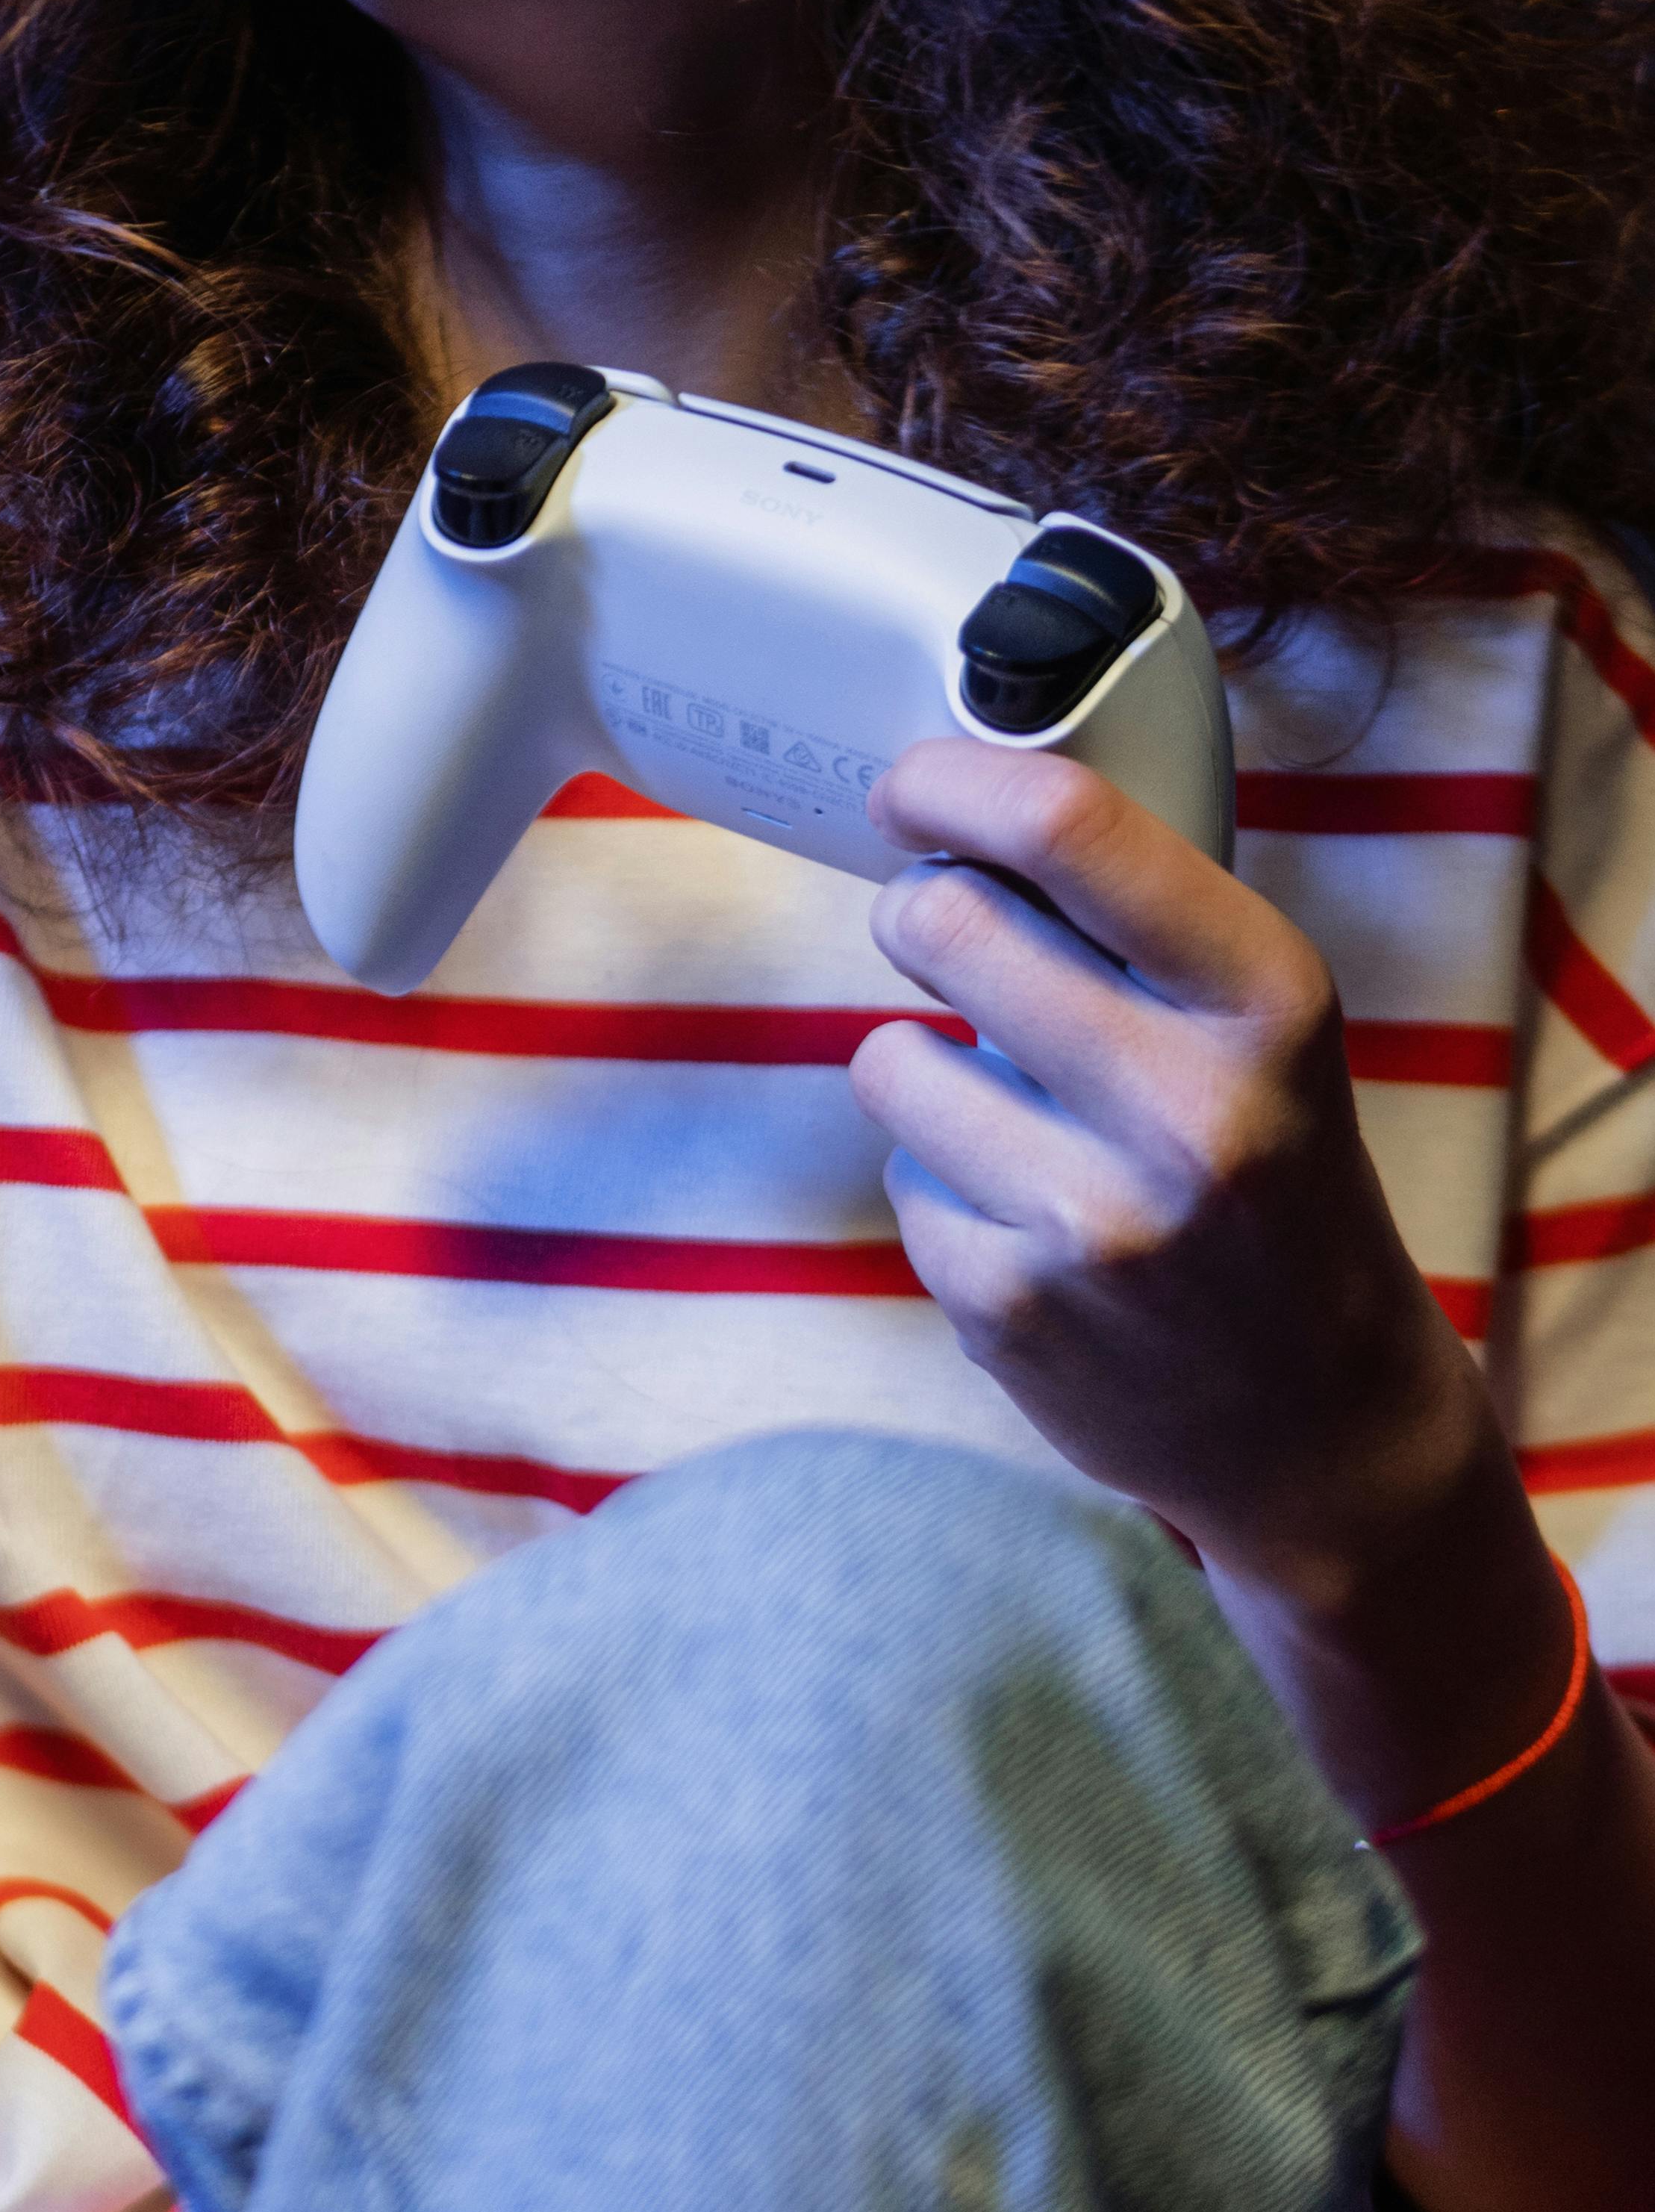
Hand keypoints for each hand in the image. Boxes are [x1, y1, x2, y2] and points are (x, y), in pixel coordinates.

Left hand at [849, 737, 1490, 1591]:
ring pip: (888, 1056)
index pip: (1072, 828)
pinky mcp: (1007, 1305)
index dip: (953, 784)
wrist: (1322, 1427)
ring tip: (1019, 1114)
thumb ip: (1133, 925)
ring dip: (925, 1067)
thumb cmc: (1272, 1181)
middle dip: (919, 914)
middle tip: (946, 938)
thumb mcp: (1261, 1030)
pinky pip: (900, 1178)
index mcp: (1266, 1001)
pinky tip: (1033, 1221)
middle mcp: (1188, 1107)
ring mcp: (1091, 1219)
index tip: (909, 790)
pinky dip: (944, 1183)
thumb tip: (955, 816)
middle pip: (941, 920)